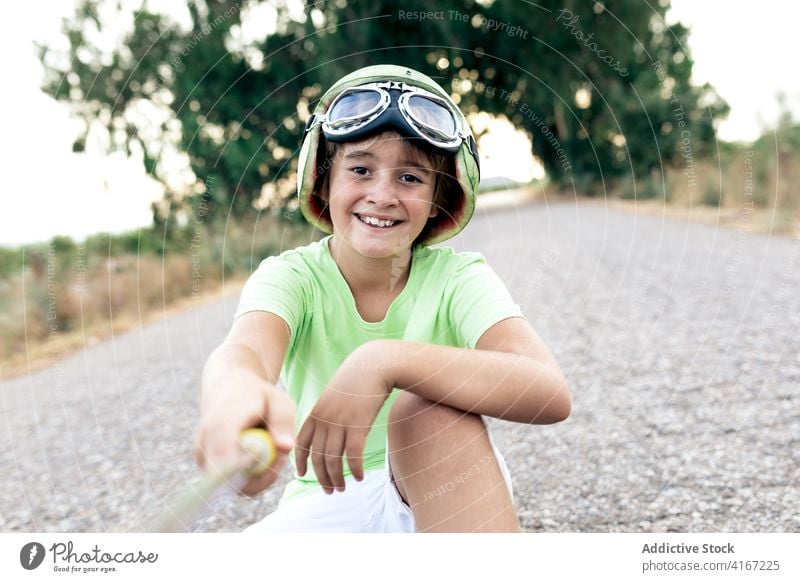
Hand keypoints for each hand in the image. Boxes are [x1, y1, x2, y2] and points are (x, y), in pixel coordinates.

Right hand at [194, 381, 295, 495]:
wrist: (229, 387)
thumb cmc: (258, 395)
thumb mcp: (279, 401)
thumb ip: (283, 422)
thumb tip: (285, 448)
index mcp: (221, 425)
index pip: (228, 464)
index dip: (254, 472)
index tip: (279, 459)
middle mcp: (205, 444)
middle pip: (231, 483)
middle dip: (262, 477)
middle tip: (282, 458)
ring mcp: (202, 457)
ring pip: (233, 486)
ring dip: (257, 475)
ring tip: (270, 450)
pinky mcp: (205, 466)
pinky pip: (232, 483)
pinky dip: (249, 474)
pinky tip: (258, 455)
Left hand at [295, 344, 393, 493]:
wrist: (373, 365)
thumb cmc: (356, 381)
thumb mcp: (334, 396)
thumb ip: (326, 414)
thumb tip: (326, 433)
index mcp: (316, 412)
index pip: (301, 443)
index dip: (301, 461)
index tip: (302, 475)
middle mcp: (325, 419)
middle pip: (318, 457)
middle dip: (322, 477)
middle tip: (329, 490)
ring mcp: (340, 422)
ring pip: (334, 459)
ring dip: (337, 478)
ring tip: (343, 488)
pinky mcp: (358, 424)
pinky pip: (353, 454)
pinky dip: (355, 469)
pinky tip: (359, 477)